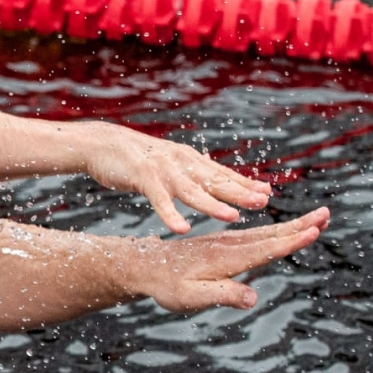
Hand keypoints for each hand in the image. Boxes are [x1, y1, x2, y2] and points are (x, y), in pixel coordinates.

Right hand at [79, 123, 272, 232]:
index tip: (268, 191)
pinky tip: (181, 229)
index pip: (222, 173)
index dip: (245, 182)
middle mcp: (182, 163)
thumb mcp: (172, 163)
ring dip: (212, 204)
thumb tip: (219, 180)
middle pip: (214, 180)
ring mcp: (163, 170)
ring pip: (192, 190)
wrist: (104, 143)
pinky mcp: (143, 178)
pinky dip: (170, 214)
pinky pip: (159, 200)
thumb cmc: (139, 158)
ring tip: (231, 217)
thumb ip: (194, 173)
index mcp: (190, 161)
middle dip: (239, 191)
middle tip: (263, 201)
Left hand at [125, 207, 329, 311]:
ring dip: (293, 226)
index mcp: (226, 257)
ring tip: (317, 219)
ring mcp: (227, 242)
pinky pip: (255, 235)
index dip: (291, 242)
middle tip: (328, 214)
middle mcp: (229, 245)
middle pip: (271, 235)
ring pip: (266, 233)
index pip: (265, 249)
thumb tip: (252, 298)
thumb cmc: (166, 285)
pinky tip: (286, 230)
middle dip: (301, 225)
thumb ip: (221, 295)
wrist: (144, 265)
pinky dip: (275, 231)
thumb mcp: (191, 296)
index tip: (314, 231)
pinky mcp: (224, 243)